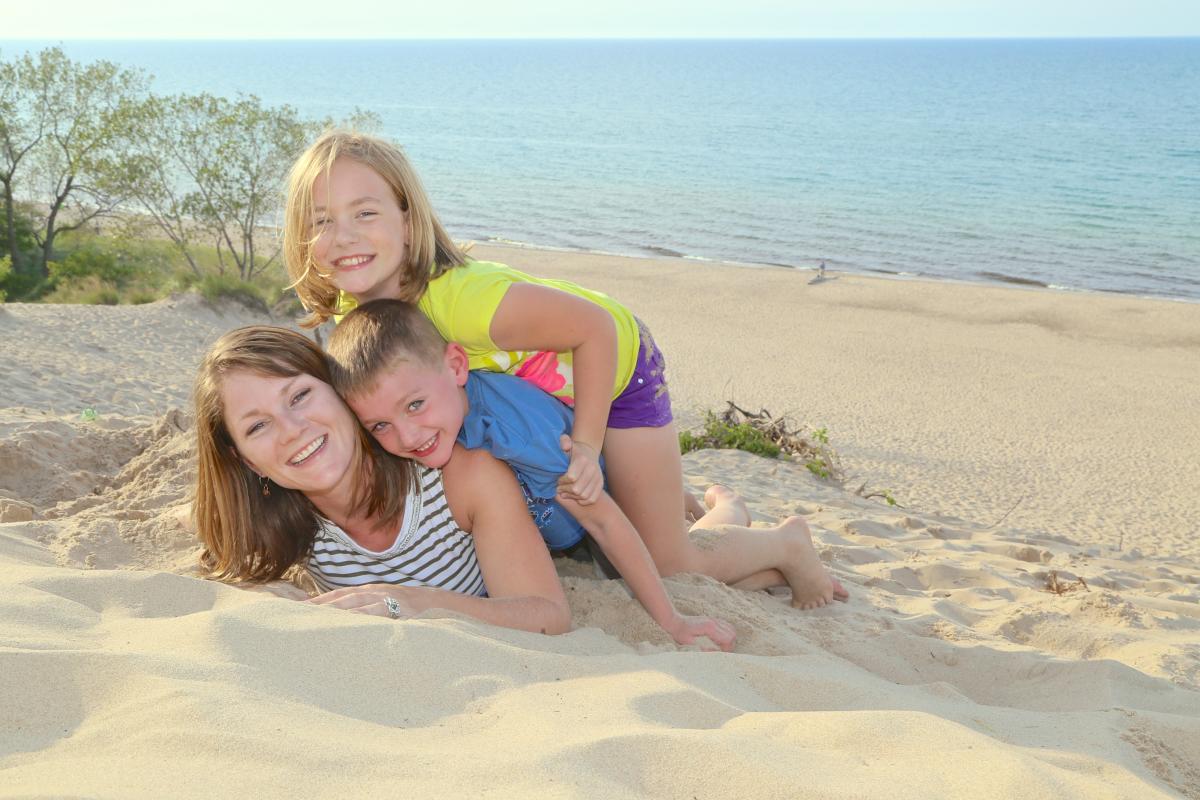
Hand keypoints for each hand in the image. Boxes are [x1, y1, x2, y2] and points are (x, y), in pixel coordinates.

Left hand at [306, 584, 420, 619]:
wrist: (440, 605)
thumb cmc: (409, 608)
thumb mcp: (385, 603)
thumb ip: (365, 608)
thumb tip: (340, 619)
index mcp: (371, 591)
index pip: (340, 595)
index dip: (320, 601)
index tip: (299, 609)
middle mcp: (377, 593)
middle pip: (345, 599)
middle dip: (323, 606)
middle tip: (301, 615)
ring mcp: (390, 602)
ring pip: (360, 606)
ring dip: (339, 613)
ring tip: (319, 622)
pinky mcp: (402, 613)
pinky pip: (381, 617)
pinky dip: (366, 621)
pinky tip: (353, 629)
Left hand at [557, 435, 603, 504]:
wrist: (588, 452)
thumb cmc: (573, 450)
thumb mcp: (566, 442)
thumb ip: (564, 441)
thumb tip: (565, 447)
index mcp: (582, 459)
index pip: (571, 477)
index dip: (562, 481)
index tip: (558, 479)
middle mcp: (592, 469)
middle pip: (576, 489)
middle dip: (565, 490)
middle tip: (559, 488)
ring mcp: (598, 478)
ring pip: (583, 496)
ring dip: (572, 497)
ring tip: (565, 493)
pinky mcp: (600, 485)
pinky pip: (591, 499)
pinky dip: (582, 501)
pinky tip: (574, 497)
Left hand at [665, 614, 736, 651]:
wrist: (674, 621)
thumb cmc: (680, 633)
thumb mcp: (689, 644)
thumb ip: (703, 648)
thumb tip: (716, 652)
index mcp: (709, 628)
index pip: (728, 638)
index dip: (728, 648)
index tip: (720, 654)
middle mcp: (713, 622)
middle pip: (732, 633)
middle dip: (730, 644)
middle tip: (721, 651)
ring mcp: (713, 619)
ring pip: (730, 629)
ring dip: (728, 638)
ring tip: (719, 646)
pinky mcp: (711, 619)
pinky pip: (725, 626)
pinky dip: (725, 633)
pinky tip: (716, 640)